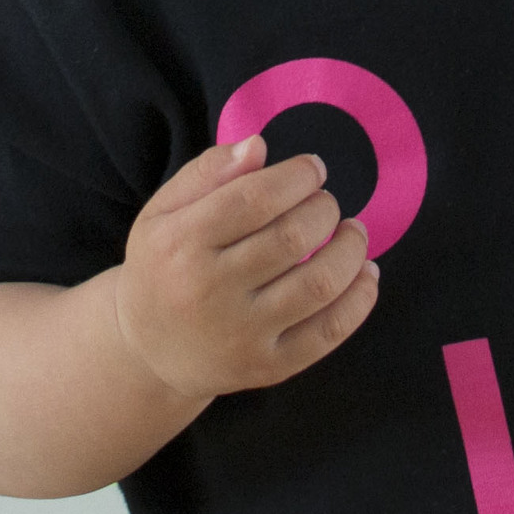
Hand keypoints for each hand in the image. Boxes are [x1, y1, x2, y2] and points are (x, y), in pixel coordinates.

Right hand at [112, 136, 379, 398]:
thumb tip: (259, 145)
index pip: (255, 199)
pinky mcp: (267, 367)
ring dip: (351, 249)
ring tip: (352, 231)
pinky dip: (359, 299)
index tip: (314, 168)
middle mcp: (210, 291)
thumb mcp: (164, 211)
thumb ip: (208, 171)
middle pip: (292, 238)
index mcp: (182, 243)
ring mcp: (242, 335)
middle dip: (324, 209)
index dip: (297, 177)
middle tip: (326, 203)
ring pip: (319, 284)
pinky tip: (366, 273)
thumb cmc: (163, 267)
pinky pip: (328, 333)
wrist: (148, 352)